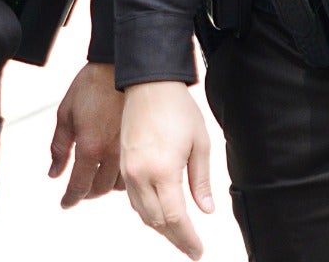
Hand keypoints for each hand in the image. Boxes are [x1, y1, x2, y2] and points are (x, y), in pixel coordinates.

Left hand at [48, 61, 124, 206]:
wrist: (120, 66)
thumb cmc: (90, 86)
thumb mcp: (65, 113)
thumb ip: (59, 147)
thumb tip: (54, 173)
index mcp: (89, 147)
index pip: (79, 186)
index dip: (71, 198)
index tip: (65, 204)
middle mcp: (111, 154)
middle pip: (99, 189)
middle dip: (87, 193)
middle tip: (80, 191)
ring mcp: (129, 150)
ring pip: (118, 184)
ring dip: (105, 186)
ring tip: (97, 180)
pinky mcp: (142, 143)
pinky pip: (134, 171)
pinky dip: (122, 176)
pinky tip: (115, 170)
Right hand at [121, 80, 214, 258]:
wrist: (148, 83)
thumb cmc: (177, 108)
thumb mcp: (199, 143)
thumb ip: (201, 180)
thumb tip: (206, 210)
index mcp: (162, 171)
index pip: (175, 219)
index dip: (187, 239)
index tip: (198, 251)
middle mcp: (140, 174)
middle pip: (156, 221)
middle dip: (175, 238)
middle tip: (191, 248)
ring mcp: (128, 170)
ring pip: (142, 212)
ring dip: (160, 227)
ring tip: (178, 234)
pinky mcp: (123, 163)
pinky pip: (132, 198)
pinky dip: (147, 211)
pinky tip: (160, 212)